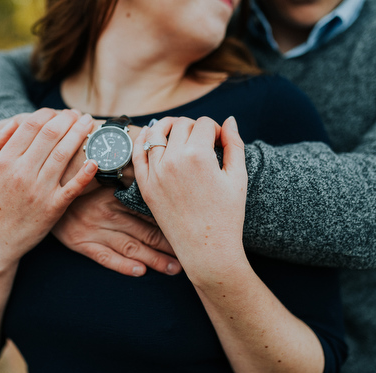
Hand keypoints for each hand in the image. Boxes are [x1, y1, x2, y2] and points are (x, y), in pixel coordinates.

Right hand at [0, 109, 97, 265]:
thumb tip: (14, 122)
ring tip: (90, 124)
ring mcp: (39, 191)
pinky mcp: (53, 208)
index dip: (48, 113)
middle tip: (79, 114)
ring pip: (64, 155)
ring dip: (80, 135)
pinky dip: (86, 172)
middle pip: (51, 135)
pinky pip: (74, 186)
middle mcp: (22, 173)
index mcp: (4, 162)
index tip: (58, 111)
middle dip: (68, 119)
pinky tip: (97, 158)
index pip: (30, 125)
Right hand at [52, 187, 181, 276]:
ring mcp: (94, 229)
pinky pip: (104, 258)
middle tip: (188, 255)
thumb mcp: (99, 170)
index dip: (169, 222)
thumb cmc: (76, 177)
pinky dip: (123, 266)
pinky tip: (140, 271)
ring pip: (130, 247)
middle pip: (145, 232)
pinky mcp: (80, 243)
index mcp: (115, 195)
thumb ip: (124, 174)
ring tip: (173, 269)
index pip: (149, 212)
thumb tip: (150, 175)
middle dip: (168, 245)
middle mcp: (107, 213)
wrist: (42, 188)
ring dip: (153, 259)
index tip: (187, 229)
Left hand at [133, 116, 247, 272]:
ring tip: (179, 133)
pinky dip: (142, 140)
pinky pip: (138, 155)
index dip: (216, 129)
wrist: (207, 250)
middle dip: (195, 128)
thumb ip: (235, 144)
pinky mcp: (145, 186)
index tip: (220, 142)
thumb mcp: (238, 177)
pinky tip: (148, 133)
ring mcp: (156, 174)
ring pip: (156, 132)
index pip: (205, 123)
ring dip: (168, 127)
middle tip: (204, 142)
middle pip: (181, 125)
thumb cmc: (228, 215)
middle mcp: (173, 160)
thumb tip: (230, 120)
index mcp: (198, 155)